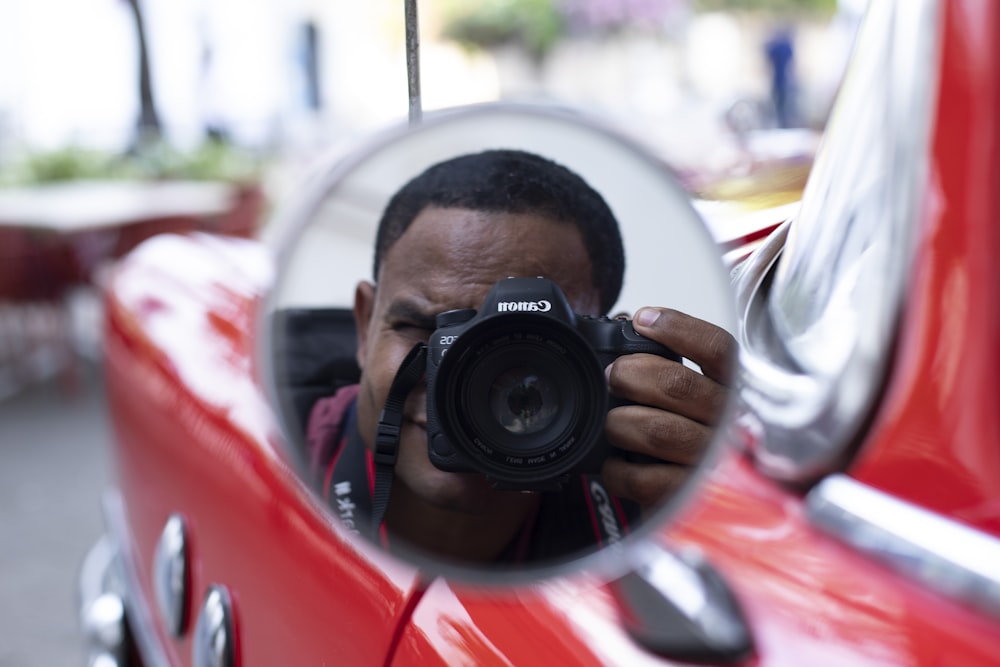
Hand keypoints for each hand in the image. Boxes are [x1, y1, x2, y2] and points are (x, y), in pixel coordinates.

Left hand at [601, 308, 735, 509]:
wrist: (714, 510)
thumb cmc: (696, 443)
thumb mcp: (700, 402)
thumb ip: (675, 368)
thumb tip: (625, 328)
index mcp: (736, 393)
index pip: (718, 350)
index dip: (679, 328)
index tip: (643, 319)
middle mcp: (732, 426)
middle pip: (678, 385)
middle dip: (630, 375)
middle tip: (614, 378)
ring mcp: (713, 464)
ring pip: (657, 430)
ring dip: (621, 423)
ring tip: (614, 424)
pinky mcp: (690, 499)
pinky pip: (644, 477)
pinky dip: (618, 469)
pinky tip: (618, 464)